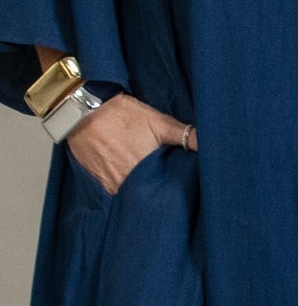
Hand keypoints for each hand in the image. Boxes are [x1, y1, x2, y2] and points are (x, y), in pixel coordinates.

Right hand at [66, 94, 194, 191]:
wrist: (81, 113)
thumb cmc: (121, 115)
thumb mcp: (158, 121)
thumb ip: (185, 135)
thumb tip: (209, 145)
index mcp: (148, 170)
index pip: (170, 188)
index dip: (178, 184)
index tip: (183, 178)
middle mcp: (131, 182)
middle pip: (152, 192)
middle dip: (161, 186)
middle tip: (166, 176)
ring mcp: (115, 185)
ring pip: (136, 193)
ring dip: (143, 186)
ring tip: (148, 173)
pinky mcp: (103, 184)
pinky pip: (120, 191)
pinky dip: (127, 185)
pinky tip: (131, 172)